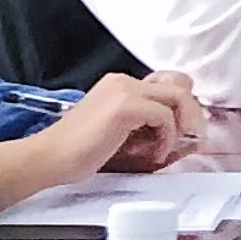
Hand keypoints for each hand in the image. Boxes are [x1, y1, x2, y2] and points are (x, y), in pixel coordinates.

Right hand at [79, 72, 208, 173]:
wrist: (49, 158)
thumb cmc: (80, 152)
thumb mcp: (122, 134)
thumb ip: (150, 128)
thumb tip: (189, 136)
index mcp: (121, 84)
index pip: (169, 82)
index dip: (183, 105)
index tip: (186, 130)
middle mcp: (124, 81)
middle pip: (180, 83)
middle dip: (192, 111)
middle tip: (190, 138)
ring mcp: (124, 90)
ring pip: (178, 96)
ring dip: (184, 124)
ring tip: (171, 147)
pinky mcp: (125, 106)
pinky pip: (165, 115)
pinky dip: (167, 137)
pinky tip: (154, 153)